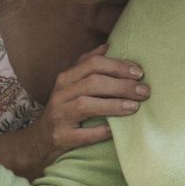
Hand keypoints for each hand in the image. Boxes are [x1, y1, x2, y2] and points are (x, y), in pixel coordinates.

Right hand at [25, 44, 148, 168]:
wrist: (40, 140)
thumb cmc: (64, 108)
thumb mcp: (71, 84)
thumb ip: (87, 64)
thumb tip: (108, 46)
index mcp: (66, 77)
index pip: (93, 64)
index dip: (118, 66)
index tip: (139, 72)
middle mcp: (61, 94)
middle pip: (93, 83)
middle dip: (122, 85)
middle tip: (144, 91)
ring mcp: (59, 115)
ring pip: (86, 105)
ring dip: (113, 105)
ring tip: (134, 107)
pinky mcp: (61, 137)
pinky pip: (83, 134)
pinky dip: (100, 131)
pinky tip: (115, 130)